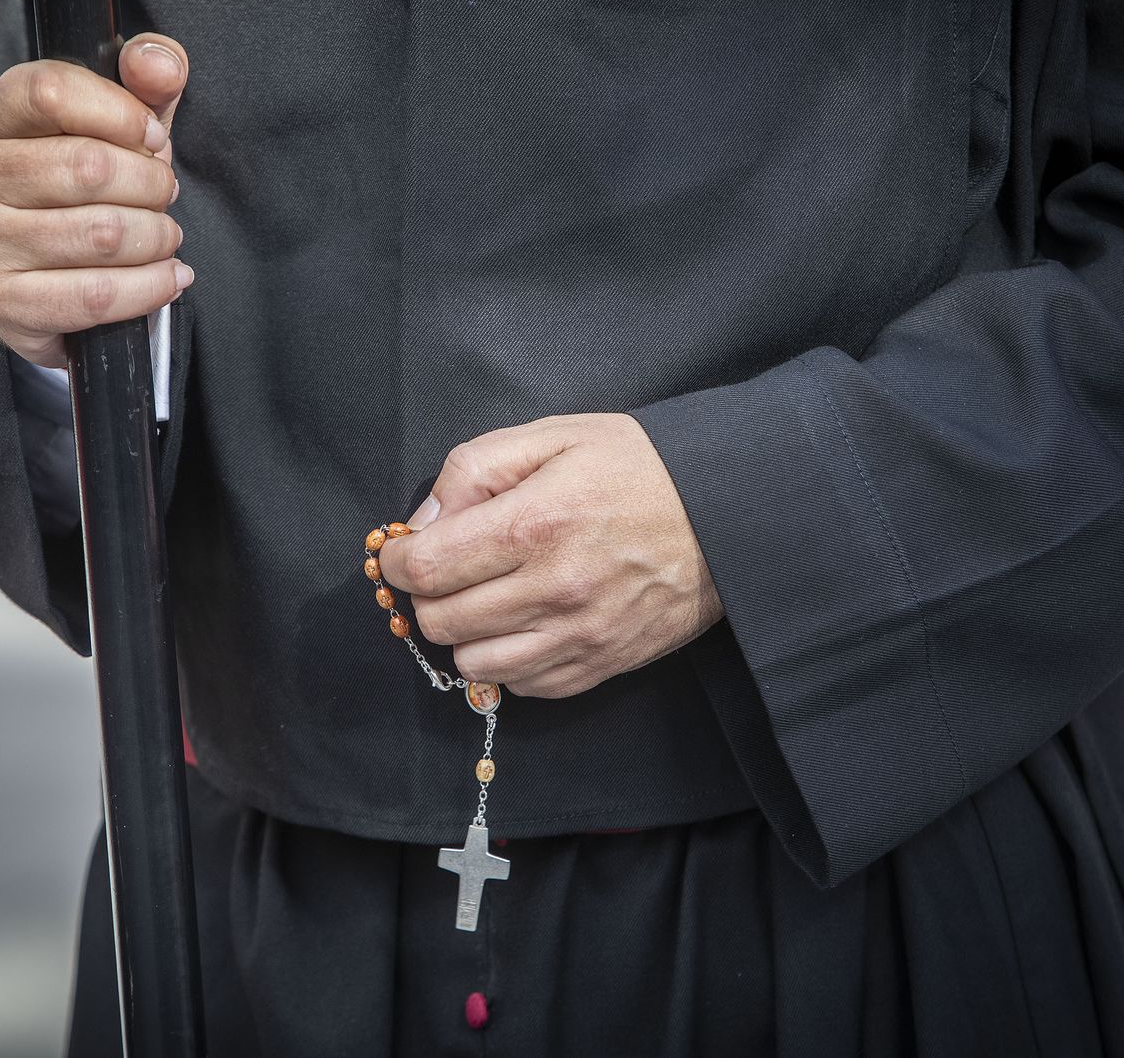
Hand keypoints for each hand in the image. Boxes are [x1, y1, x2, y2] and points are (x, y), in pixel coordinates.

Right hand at [0, 33, 190, 366]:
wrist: (45, 284)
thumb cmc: (83, 195)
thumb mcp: (115, 129)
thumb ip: (144, 87)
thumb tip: (159, 65)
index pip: (52, 92)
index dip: (122, 115)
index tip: (152, 138)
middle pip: (89, 166)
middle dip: (152, 184)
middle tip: (164, 196)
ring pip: (102, 234)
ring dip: (156, 237)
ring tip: (165, 237)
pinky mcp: (1, 300)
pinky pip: (97, 295)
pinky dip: (150, 287)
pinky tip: (168, 277)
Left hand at [377, 414, 723, 698]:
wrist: (728, 513)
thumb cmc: (637, 467)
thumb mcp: (553, 437)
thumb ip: (475, 469)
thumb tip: (421, 523)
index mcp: (535, 524)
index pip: (426, 569)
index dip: (396, 563)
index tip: (399, 552)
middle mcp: (553, 589)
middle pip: (441, 622)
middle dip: (426, 596)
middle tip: (445, 571)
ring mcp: (578, 636)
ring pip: (474, 664)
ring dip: (465, 633)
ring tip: (485, 598)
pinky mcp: (600, 665)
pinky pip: (523, 686)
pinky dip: (508, 661)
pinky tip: (523, 623)